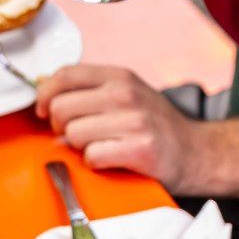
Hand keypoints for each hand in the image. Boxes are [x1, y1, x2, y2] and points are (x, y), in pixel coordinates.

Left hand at [36, 63, 205, 190]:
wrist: (197, 152)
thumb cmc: (155, 125)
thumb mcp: (127, 93)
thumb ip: (91, 90)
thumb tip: (44, 96)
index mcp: (119, 76)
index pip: (65, 74)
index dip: (44, 94)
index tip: (42, 110)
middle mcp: (126, 93)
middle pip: (61, 108)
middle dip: (60, 127)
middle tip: (76, 135)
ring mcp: (134, 121)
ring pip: (73, 134)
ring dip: (80, 147)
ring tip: (100, 147)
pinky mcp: (140, 149)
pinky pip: (92, 157)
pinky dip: (95, 163)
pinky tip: (111, 160)